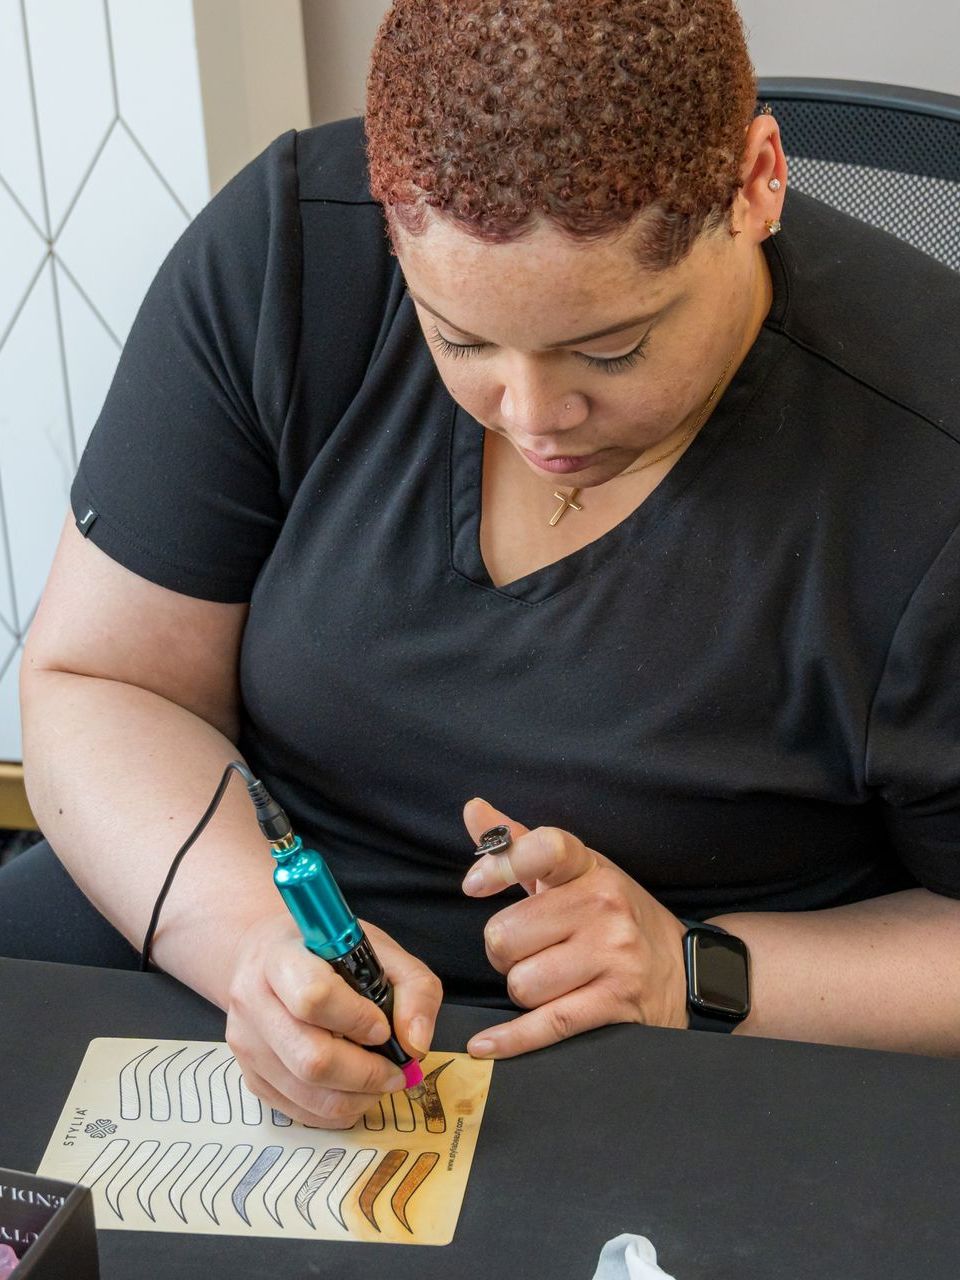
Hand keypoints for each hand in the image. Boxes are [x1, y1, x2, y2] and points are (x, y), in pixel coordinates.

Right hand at [225, 914, 442, 1127]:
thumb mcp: (379, 950)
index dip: (357, 1020)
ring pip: (306, 1093)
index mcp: (282, 957)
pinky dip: (336, 1110)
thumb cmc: (325, 953)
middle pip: (310, 1059)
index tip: (382, 1027)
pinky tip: (354, 1090)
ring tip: (380, 1081)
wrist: (264, 958)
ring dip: (356, 1098)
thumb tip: (416, 1044)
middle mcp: (254, 1001)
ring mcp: (246, 1044)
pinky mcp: (250, 1076)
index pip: (313, 998)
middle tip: (395, 1071)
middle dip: (365, 1074)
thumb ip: (414, 988)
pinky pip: (297, 1111)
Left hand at [461, 798, 688, 1057]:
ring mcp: (613, 956)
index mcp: (591, 868)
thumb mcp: (578, 873)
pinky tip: (487, 1044)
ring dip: (523, 990)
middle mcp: (604, 906)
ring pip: (521, 983)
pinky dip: (511, 1040)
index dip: (500, 865)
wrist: (688, 969)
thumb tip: (473, 809)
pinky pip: (546, 1024)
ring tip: (547, 980)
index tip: (474, 885)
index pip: (544, 848)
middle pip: (507, 935)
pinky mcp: (617, 1003)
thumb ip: (520, 844)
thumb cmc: (616, 917)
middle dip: (505, 952)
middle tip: (527, 950)